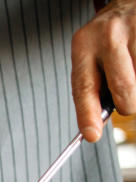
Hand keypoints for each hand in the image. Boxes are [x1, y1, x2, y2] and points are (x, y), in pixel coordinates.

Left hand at [71, 0, 135, 141]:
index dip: (88, 114)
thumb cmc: (109, 37)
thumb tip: (96, 124)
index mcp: (83, 45)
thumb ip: (93, 88)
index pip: (84, 87)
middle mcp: (108, 36)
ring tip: (134, 69)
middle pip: (123, 88)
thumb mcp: (91, 56)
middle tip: (128, 100)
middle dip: (128, 104)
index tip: (91, 135)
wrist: (130, 1)